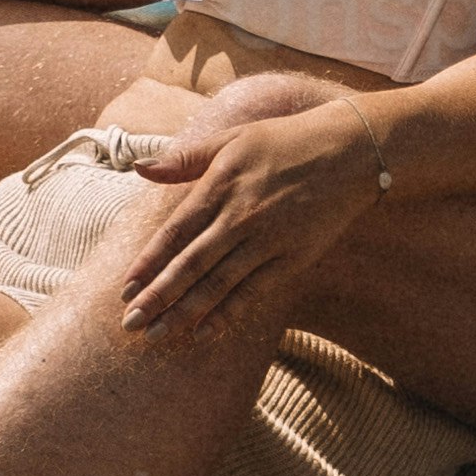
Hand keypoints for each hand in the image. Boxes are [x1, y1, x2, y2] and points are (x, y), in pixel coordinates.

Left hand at [97, 70, 370, 348]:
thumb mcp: (232, 140)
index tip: (126, 288)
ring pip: (217, 284)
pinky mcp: (292, 258)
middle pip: (189, 264)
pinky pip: (253, 292)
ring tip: (157, 335)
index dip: (148, 263)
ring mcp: (267, 240)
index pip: (174, 232)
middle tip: (130, 323)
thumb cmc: (285, 141)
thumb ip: (185, 159)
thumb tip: (139, 169)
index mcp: (220, 185)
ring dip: (184, 312)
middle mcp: (239, 216)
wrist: (350, 152)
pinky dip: (228, 314)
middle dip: (157, 297)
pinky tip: (205, 332)